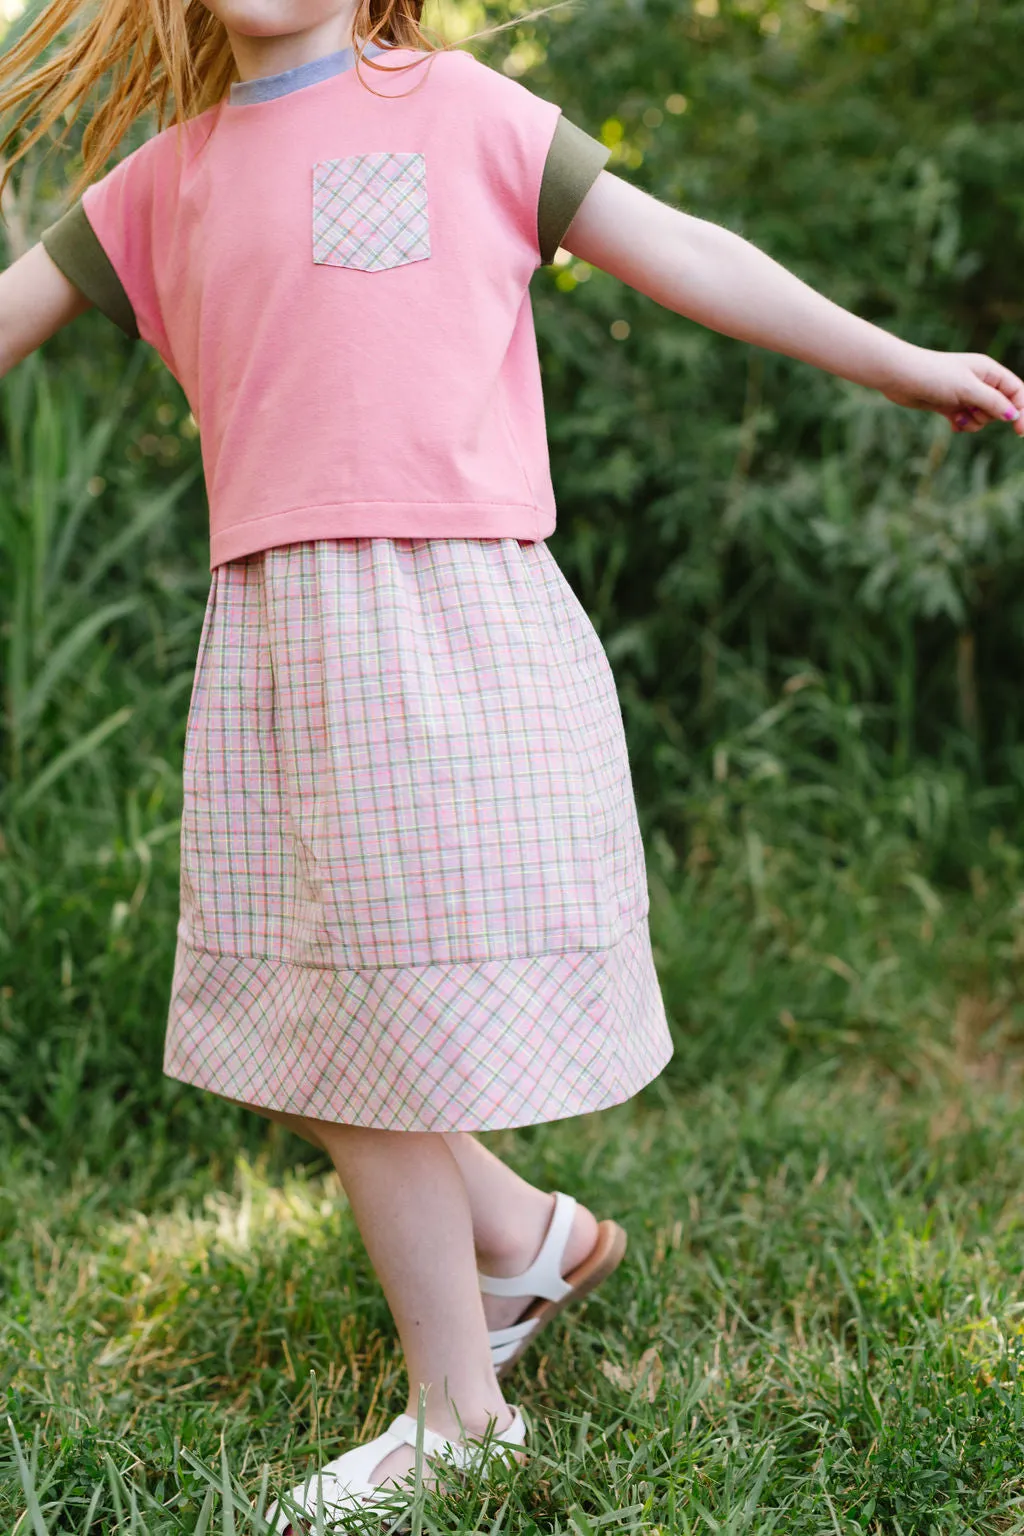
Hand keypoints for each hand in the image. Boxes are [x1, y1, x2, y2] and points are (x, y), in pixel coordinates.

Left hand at [883, 346, 1023, 436]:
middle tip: (970, 408)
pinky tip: (951, 422)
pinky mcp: (951, 406)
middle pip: (1000, 408)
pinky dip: (961, 424)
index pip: (1016, 392)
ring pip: (982, 418)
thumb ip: (992, 402)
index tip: (1020, 431)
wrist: (900, 377)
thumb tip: (1013, 415)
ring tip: (956, 414)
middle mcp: (980, 383)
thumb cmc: (934, 375)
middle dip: (987, 415)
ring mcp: (965, 395)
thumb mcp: (967, 389)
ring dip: (972, 421)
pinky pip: (966, 422)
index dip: (1022, 411)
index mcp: (989, 371)